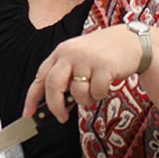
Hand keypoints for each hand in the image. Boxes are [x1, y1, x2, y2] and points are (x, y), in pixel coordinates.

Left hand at [23, 24, 143, 122]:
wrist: (130, 41)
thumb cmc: (102, 54)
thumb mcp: (79, 59)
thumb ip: (66, 78)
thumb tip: (58, 106)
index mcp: (60, 52)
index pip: (40, 77)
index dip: (31, 98)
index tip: (28, 114)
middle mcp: (70, 53)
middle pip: (53, 85)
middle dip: (55, 106)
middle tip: (62, 117)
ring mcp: (86, 59)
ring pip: (77, 93)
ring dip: (86, 100)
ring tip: (95, 90)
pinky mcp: (103, 66)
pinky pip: (96, 93)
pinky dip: (101, 95)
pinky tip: (107, 83)